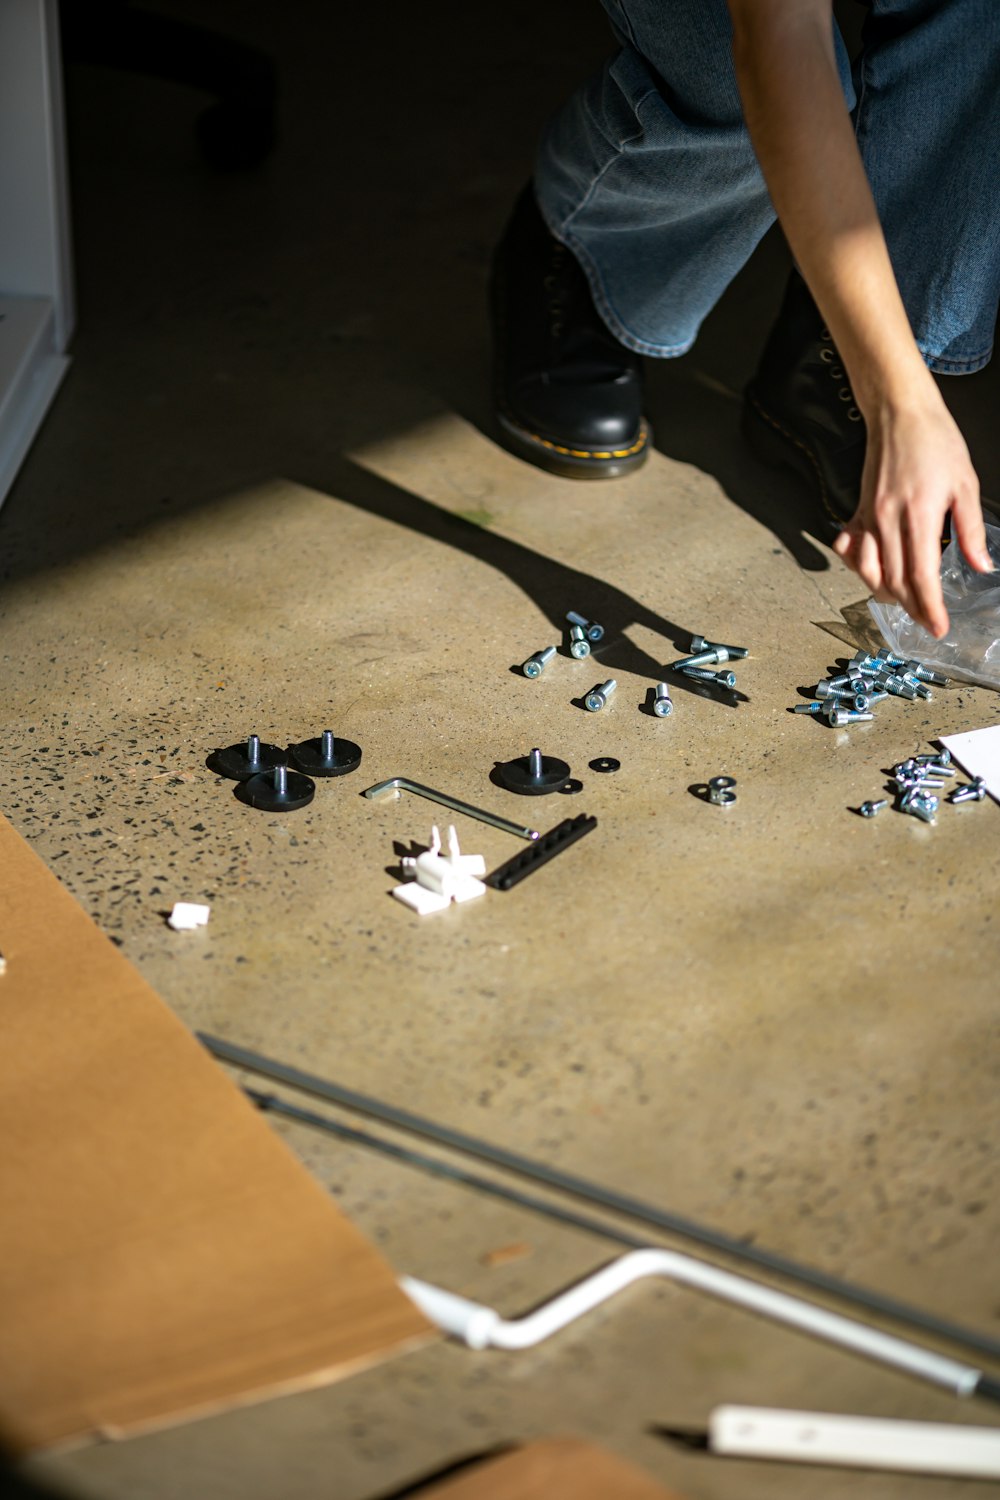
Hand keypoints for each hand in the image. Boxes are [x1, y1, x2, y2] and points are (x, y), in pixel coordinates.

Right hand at [831, 395, 990, 637]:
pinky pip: (850, 549)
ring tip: (904, 600)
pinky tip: (873, 569)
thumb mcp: (965, 484)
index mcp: (919, 515)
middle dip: (912, 608)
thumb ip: (970, 530)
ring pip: (868, 571)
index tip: (938, 627)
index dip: (930, 608)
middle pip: (895, 580)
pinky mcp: (857, 510)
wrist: (900, 413)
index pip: (921, 576)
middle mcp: (887, 520)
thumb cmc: (936, 442)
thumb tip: (981, 565)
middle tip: (928, 620)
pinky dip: (858, 566)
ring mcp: (868, 516)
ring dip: (884, 592)